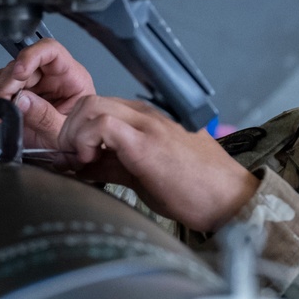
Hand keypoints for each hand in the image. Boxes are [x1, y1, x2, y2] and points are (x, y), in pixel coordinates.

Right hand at [0, 39, 94, 147]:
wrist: (69, 153)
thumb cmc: (75, 138)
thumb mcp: (65, 133)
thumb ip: (46, 117)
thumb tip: (22, 100)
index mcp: (70, 77)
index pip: (50, 51)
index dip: (32, 56)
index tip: (19, 73)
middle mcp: (48, 77)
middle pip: (19, 66)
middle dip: (5, 85)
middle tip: (0, 104)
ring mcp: (29, 85)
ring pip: (1, 77)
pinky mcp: (13, 96)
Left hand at [53, 96, 259, 232]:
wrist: (229, 198)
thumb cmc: (197, 189)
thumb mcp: (144, 174)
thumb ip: (112, 166)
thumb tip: (81, 168)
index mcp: (146, 120)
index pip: (97, 109)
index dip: (76, 132)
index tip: (72, 160)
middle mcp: (145, 115)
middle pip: (89, 100)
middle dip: (69, 130)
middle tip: (71, 160)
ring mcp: (146, 125)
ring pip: (91, 105)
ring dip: (74, 134)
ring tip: (80, 162)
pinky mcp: (146, 141)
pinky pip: (101, 124)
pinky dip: (85, 142)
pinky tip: (90, 163)